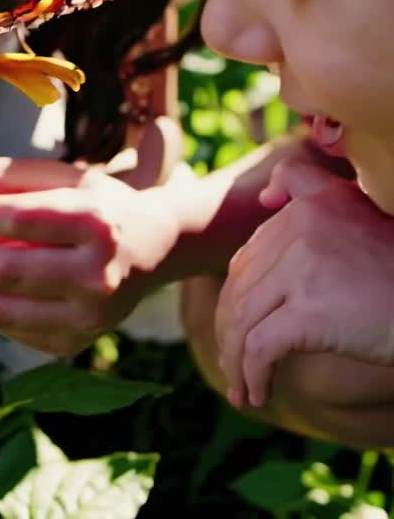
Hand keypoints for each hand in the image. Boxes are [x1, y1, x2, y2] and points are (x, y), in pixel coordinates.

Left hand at [0, 120, 186, 355]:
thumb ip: (5, 175)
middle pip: (4, 270)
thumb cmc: (99, 203)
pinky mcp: (76, 343)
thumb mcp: (62, 178)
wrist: (156, 248)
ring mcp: (88, 318)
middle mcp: (96, 274)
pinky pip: (9, 329)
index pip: (18, 218)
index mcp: (95, 220)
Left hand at [215, 156, 393, 410]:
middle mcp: (300, 228)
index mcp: (308, 206)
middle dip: (229, 331)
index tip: (238, 329)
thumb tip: (268, 196)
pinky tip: (256, 394)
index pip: (249, 256)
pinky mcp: (310, 312)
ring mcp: (303, 269)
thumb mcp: (356, 210)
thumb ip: (309, 191)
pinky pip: (259, 348)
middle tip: (234, 367)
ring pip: (243, 319)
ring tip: (242, 391)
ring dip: (235, 361)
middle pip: (240, 288)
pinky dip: (251, 375)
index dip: (237, 298)